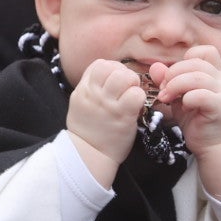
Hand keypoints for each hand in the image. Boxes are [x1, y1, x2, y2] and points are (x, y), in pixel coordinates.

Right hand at [66, 59, 145, 179]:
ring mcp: (108, 104)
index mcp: (83, 90)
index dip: (113, 68)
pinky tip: (137, 107)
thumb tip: (106, 74)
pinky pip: (136, 95)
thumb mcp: (80, 104)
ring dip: (133, 83)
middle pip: (112, 68)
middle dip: (125, 73)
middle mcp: (94, 94)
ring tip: (132, 95)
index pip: (99, 64)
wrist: (89, 155)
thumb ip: (91, 88)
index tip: (117, 80)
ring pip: (124, 77)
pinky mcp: (122, 116)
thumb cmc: (88, 130)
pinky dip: (139, 97)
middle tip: (128, 88)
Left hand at [151, 46, 220, 152]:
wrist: (211, 144)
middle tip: (163, 90)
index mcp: (213, 73)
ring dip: (176, 86)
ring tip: (167, 98)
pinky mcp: (220, 107)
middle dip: (173, 74)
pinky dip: (187, 99)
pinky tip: (184, 107)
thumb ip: (168, 80)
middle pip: (196, 63)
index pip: (206, 51)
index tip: (174, 76)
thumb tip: (155, 67)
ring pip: (198, 77)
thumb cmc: (195, 118)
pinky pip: (202, 95)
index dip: (186, 59)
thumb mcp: (178, 96)